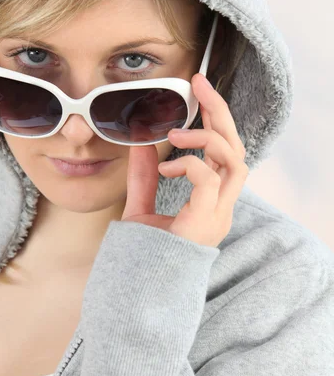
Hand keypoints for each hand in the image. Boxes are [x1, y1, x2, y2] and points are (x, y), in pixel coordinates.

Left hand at [120, 73, 248, 247]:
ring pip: (234, 160)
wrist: (138, 291)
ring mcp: (217, 214)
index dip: (216, 119)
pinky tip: (168, 166)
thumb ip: (144, 176)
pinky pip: (209, 181)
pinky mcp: (206, 222)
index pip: (225, 151)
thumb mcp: (141, 207)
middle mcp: (221, 205)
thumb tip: (140, 143)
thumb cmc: (145, 255)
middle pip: (236, 148)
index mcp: (211, 200)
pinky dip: (190, 165)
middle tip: (200, 84)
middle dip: (220, 112)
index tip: (198, 90)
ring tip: (176, 134)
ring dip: (206, 138)